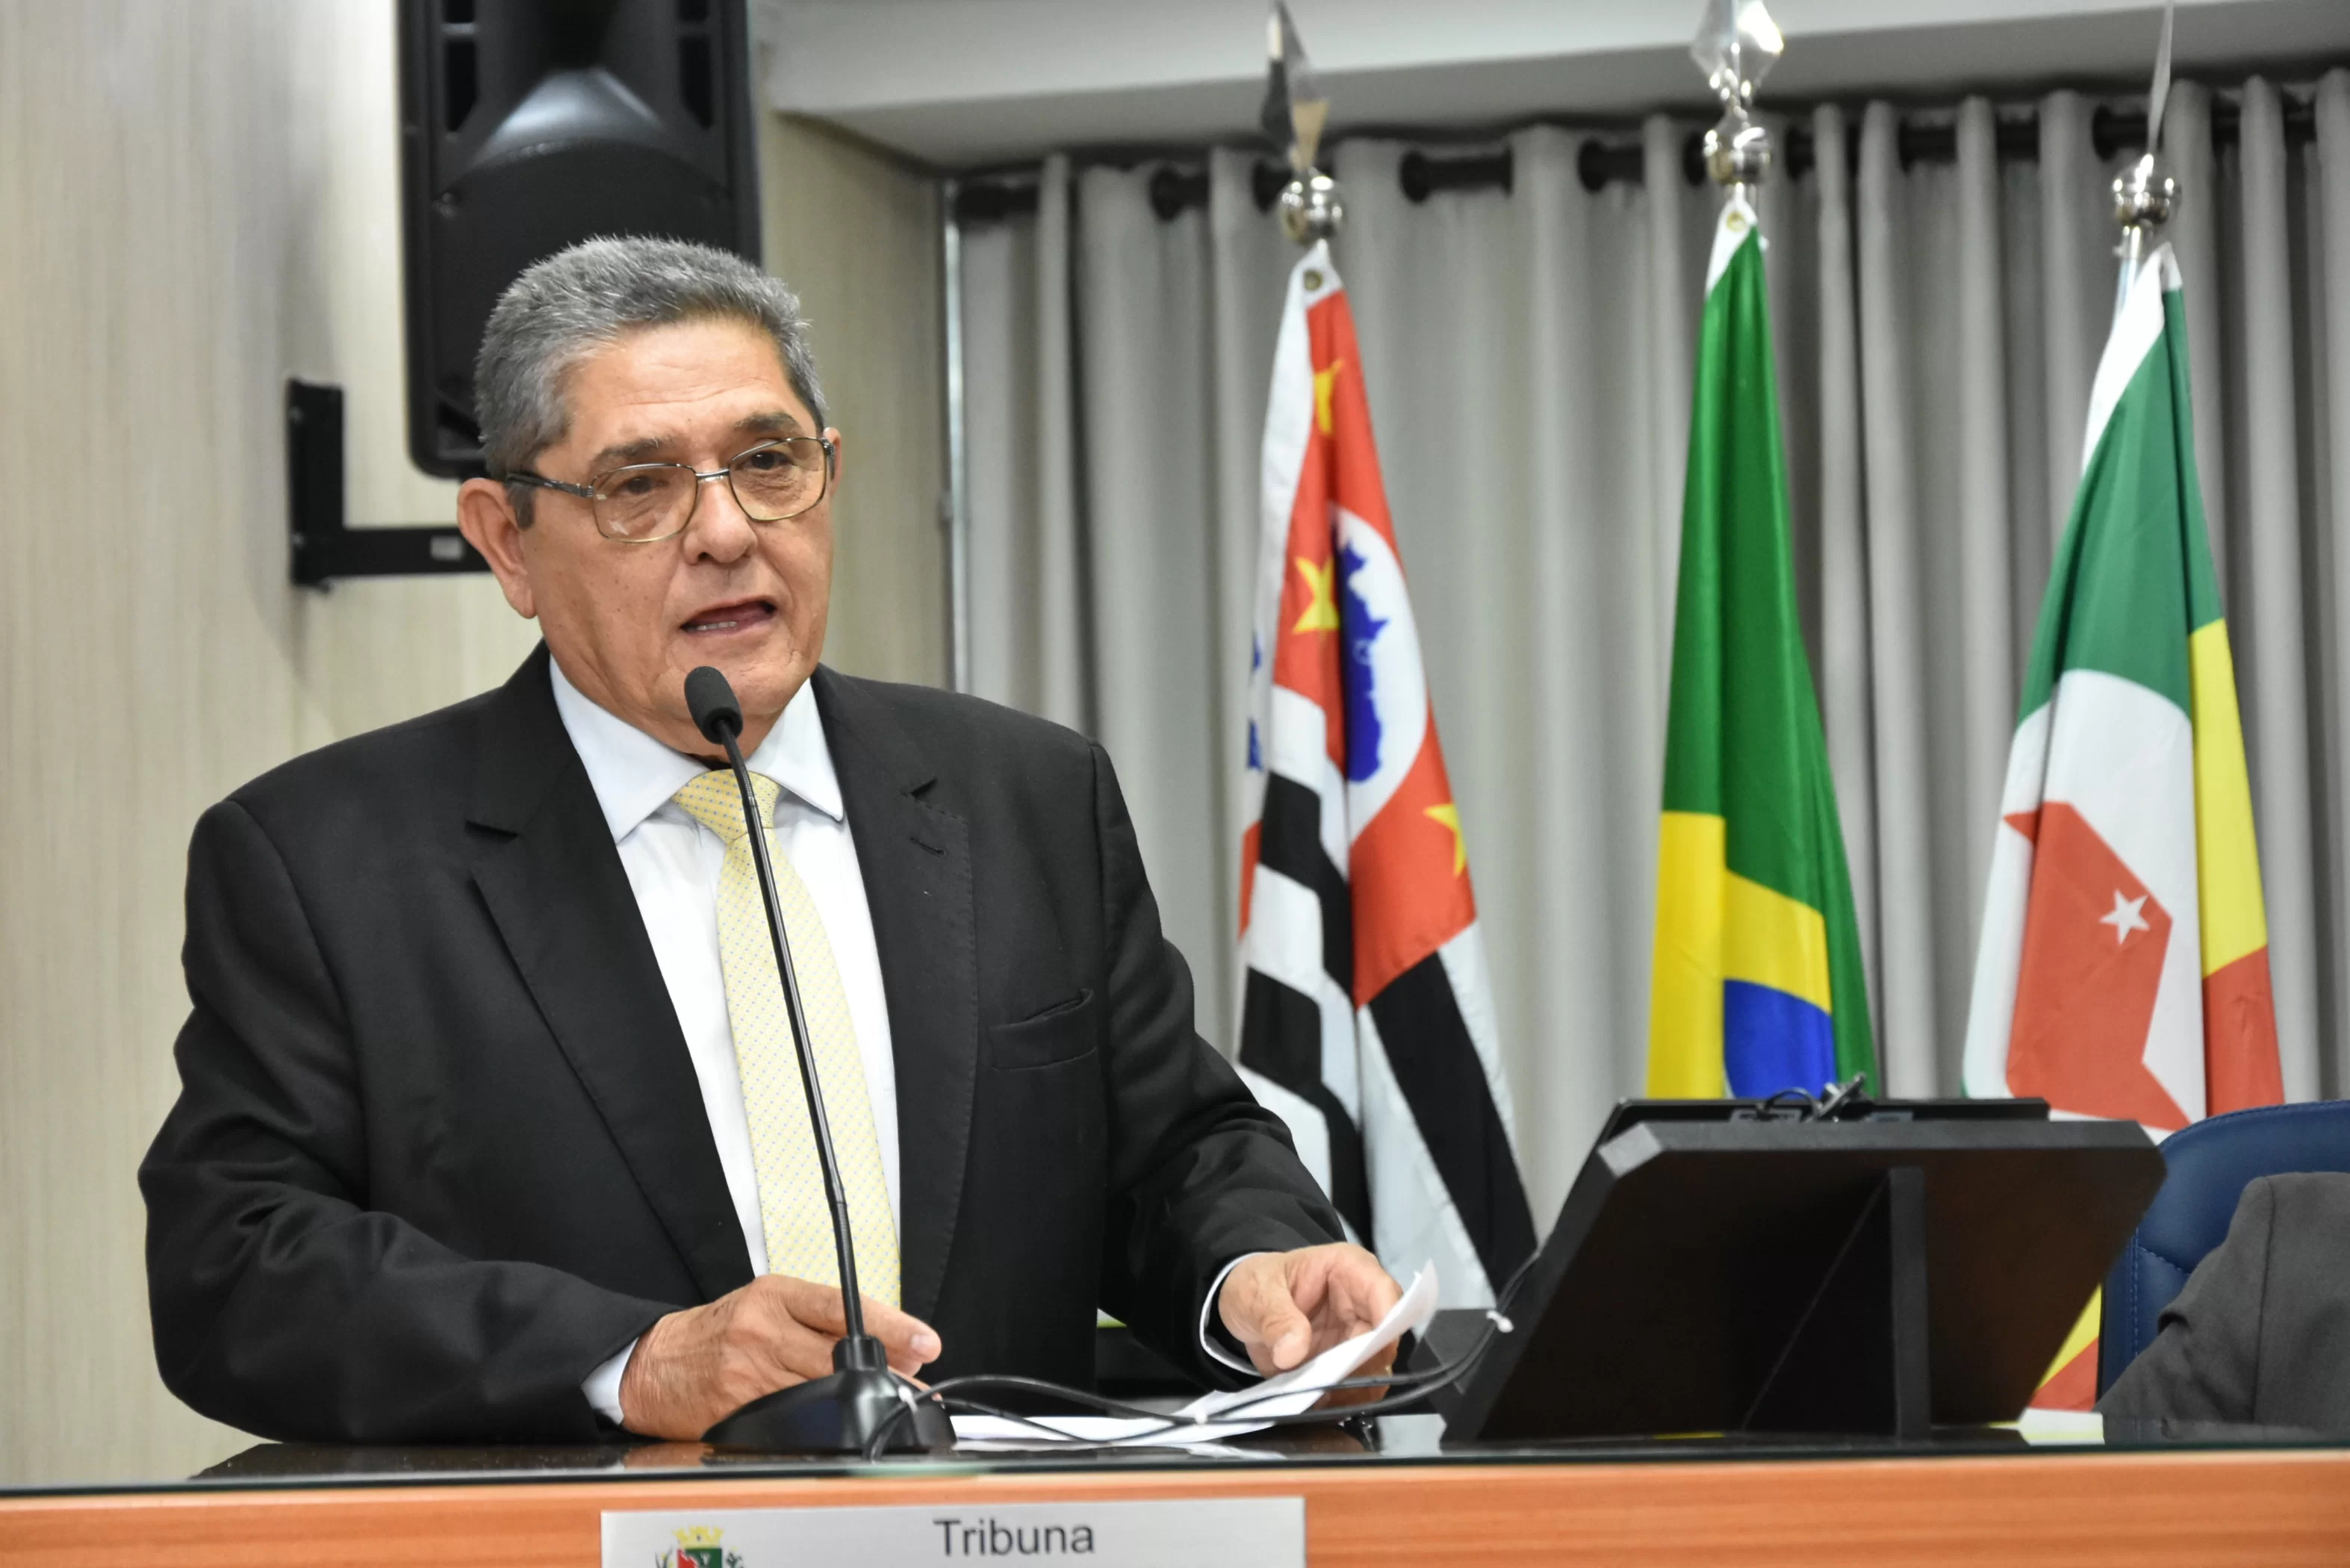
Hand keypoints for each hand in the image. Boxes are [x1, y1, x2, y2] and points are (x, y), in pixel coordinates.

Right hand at [616, 1274, 940, 1438]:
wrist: (653, 1363)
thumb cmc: (719, 1331)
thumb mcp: (769, 1303)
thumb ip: (823, 1317)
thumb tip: (894, 1340)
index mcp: (774, 1294)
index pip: (843, 1305)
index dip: (891, 1324)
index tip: (926, 1341)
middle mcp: (762, 1329)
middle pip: (839, 1354)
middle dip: (886, 1372)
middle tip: (915, 1381)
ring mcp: (747, 1372)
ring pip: (820, 1391)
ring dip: (859, 1401)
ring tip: (885, 1403)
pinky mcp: (735, 1411)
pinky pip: (789, 1420)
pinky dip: (819, 1423)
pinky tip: (835, 1424)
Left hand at [1216, 1243, 1402, 1407]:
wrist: (1247, 1307)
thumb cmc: (1257, 1285)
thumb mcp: (1257, 1293)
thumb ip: (1275, 1317)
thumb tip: (1292, 1352)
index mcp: (1350, 1270)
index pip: (1384, 1293)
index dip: (1387, 1322)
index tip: (1365, 1353)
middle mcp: (1363, 1306)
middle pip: (1385, 1340)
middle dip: (1361, 1365)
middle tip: (1327, 1381)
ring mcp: (1356, 1339)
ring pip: (1376, 1371)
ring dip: (1350, 1388)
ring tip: (1315, 1393)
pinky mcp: (1345, 1367)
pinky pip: (1356, 1391)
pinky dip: (1338, 1400)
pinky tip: (1313, 1399)